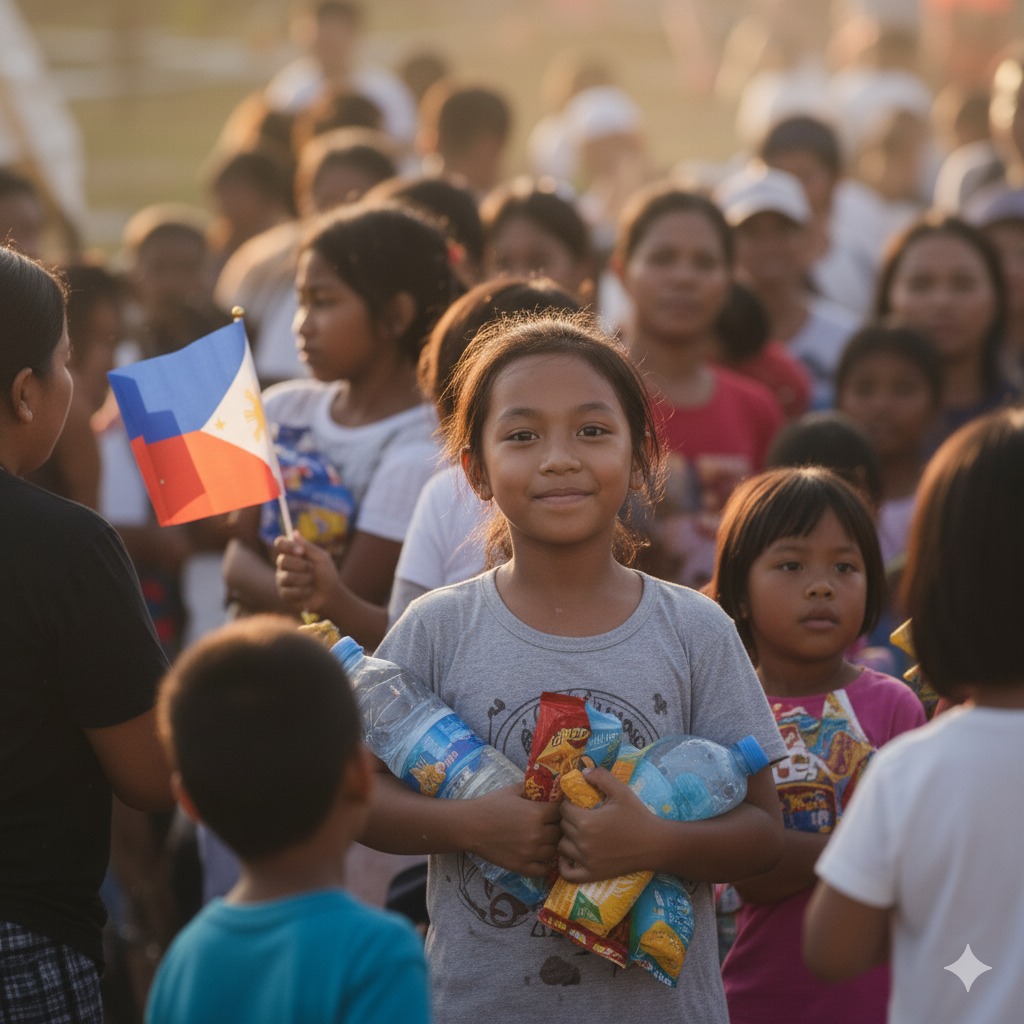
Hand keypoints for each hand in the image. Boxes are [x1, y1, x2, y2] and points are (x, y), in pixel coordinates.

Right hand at [273, 532, 339, 613]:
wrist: (330, 594)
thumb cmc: (327, 574)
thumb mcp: (321, 558)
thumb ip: (308, 547)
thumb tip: (294, 533)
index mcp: (292, 553)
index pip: (280, 543)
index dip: (288, 545)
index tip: (300, 551)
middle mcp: (284, 566)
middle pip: (282, 561)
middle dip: (301, 566)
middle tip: (312, 569)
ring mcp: (282, 580)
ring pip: (286, 577)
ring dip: (305, 579)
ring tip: (312, 581)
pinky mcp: (284, 594)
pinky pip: (289, 592)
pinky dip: (304, 592)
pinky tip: (308, 592)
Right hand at [466, 783, 561, 877]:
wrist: (470, 826)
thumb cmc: (491, 805)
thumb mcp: (513, 790)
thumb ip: (532, 789)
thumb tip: (549, 787)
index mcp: (536, 813)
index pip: (561, 812)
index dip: (560, 810)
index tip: (556, 810)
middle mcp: (537, 834)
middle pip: (561, 832)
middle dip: (558, 827)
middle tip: (552, 825)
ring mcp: (530, 852)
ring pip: (555, 850)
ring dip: (553, 844)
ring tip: (546, 840)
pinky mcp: (521, 866)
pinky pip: (544, 870)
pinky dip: (546, 865)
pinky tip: (542, 857)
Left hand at [557, 767, 663, 882]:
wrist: (655, 844)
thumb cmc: (637, 816)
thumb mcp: (621, 791)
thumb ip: (601, 777)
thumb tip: (583, 772)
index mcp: (587, 821)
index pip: (564, 809)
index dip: (569, 803)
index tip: (578, 802)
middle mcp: (583, 843)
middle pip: (562, 827)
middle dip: (569, 818)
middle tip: (580, 814)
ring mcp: (587, 861)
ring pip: (563, 847)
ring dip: (567, 838)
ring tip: (578, 832)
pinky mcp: (592, 874)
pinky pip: (568, 874)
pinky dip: (564, 865)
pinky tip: (570, 856)